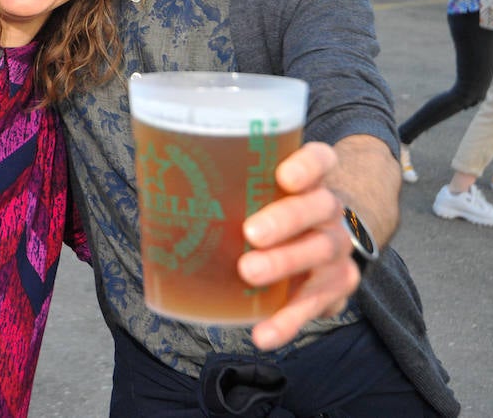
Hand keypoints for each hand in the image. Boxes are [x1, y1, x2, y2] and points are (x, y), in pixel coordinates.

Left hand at [238, 142, 356, 350]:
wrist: (321, 242)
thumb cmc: (271, 210)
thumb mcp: (256, 192)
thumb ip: (224, 188)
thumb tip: (155, 191)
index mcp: (311, 179)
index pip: (321, 160)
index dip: (307, 166)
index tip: (285, 176)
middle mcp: (329, 210)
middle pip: (318, 207)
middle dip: (285, 220)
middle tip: (250, 233)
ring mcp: (336, 248)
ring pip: (319, 251)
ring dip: (283, 264)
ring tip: (249, 272)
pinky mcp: (337, 286)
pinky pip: (314, 304)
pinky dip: (287, 321)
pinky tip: (263, 333)